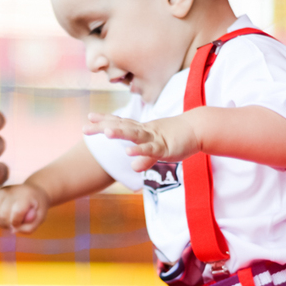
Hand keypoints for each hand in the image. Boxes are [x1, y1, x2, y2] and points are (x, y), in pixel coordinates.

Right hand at [0, 184, 49, 233]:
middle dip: (8, 223)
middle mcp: (11, 191)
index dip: (18, 222)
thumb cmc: (37, 207)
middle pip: (2, 214)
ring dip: (0, 222)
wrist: (32, 192)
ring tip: (8, 220)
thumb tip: (13, 230)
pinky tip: (0, 218)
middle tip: (15, 222)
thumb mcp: (40, 218)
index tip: (21, 222)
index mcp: (25, 195)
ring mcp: (1, 192)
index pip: (17, 211)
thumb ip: (29, 227)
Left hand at [83, 112, 199, 171]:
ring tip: (105, 134)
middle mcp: (145, 131)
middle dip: (103, 127)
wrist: (199, 129)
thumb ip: (146, 158)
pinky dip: (139, 150)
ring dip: (119, 133)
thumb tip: (134, 167)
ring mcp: (155, 138)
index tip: (88, 118)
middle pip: (121, 127)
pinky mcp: (165, 147)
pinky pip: (150, 149)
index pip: (120, 123)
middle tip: (85, 128)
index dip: (105, 121)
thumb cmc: (179, 138)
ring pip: (134, 134)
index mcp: (143, 130)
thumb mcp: (159, 151)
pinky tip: (128, 152)